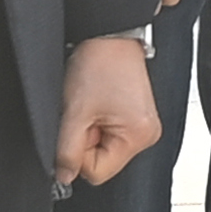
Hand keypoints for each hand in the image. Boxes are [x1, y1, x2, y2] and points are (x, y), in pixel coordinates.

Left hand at [55, 33, 161, 187]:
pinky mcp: (136, 117)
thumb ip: (67, 150)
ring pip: (104, 147)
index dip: (78, 153)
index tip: (77, 127)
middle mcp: (147, 134)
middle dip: (86, 140)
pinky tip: (98, 103)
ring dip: (91, 130)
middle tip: (85, 112)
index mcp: (138, 136)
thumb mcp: (75, 112)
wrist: (109, 35)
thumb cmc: (99, 63)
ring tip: (93, 104)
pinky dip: (98, 122)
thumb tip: (64, 176)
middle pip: (103, 161)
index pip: (97, 173)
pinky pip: (110, 134)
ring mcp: (143, 125)